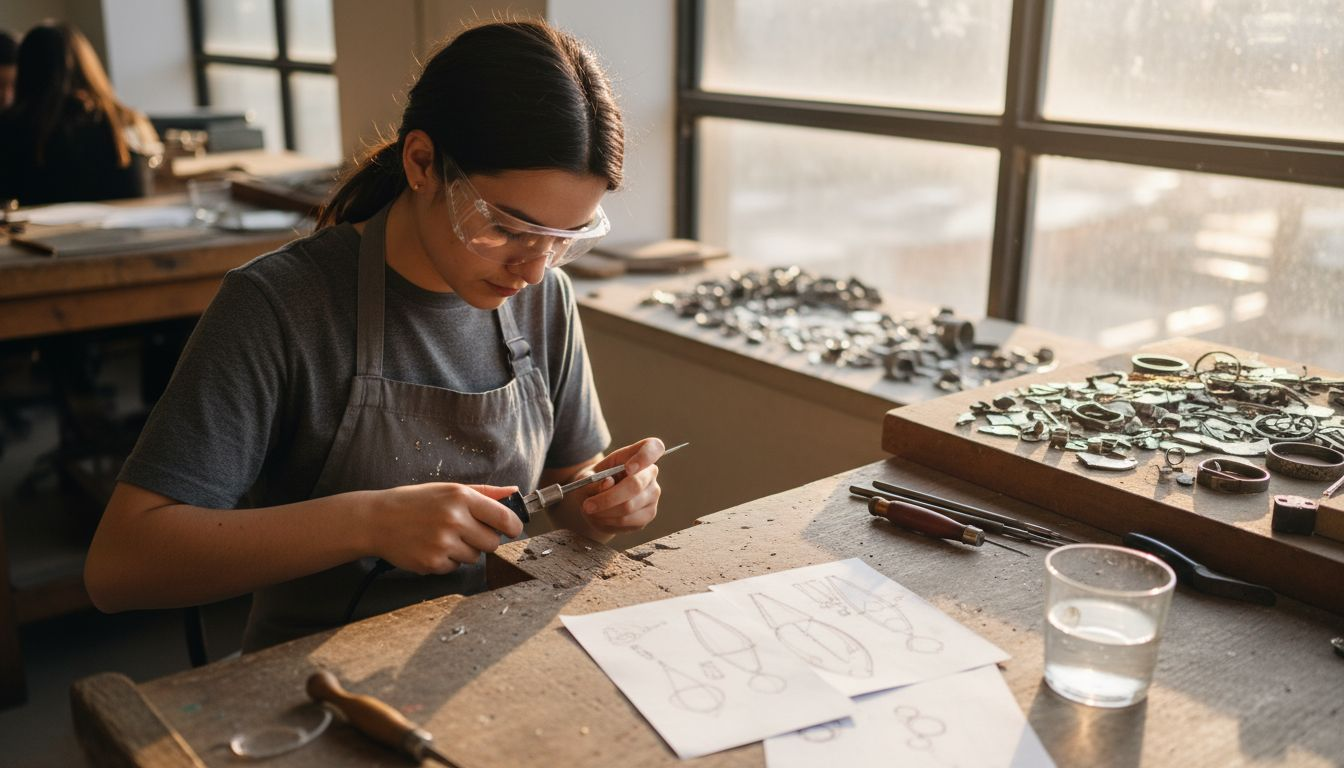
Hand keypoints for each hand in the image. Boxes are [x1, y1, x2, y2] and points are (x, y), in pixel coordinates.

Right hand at [368, 483, 522, 573]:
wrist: (376, 520)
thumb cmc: (415, 502)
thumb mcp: (448, 489)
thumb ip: (485, 492)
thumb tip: (514, 491)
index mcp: (461, 497)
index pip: (504, 518)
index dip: (513, 527)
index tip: (511, 529)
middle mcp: (454, 520)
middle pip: (493, 543)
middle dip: (484, 540)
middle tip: (466, 532)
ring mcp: (443, 543)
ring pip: (475, 557)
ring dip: (464, 551)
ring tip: (442, 537)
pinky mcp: (432, 563)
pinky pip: (455, 567)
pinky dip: (447, 561)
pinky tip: (430, 547)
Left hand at [579, 438, 664, 536]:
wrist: (595, 501)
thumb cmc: (594, 482)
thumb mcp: (587, 476)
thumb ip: (594, 480)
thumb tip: (608, 483)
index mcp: (638, 454)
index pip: (653, 448)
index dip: (644, 457)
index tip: (628, 468)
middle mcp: (650, 473)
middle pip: (636, 484)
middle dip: (608, 497)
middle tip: (587, 505)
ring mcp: (652, 494)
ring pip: (629, 506)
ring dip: (604, 511)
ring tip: (590, 510)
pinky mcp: (649, 514)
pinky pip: (627, 521)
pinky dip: (608, 521)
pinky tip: (601, 517)